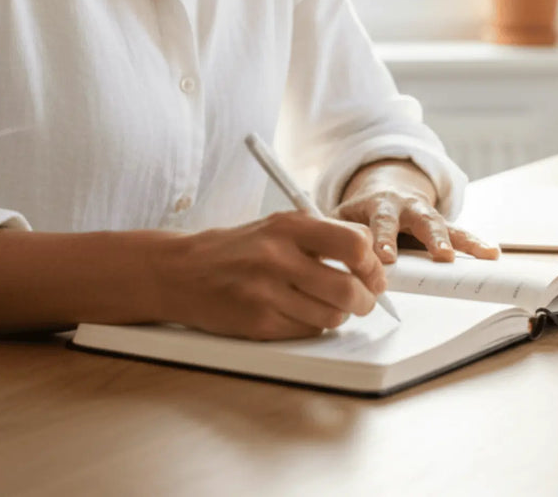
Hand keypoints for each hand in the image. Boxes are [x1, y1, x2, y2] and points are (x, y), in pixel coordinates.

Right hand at [148, 212, 387, 339]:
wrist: (182, 271)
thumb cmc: (238, 248)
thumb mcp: (279, 226)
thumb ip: (323, 235)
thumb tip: (370, 253)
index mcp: (289, 226)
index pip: (354, 245)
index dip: (373, 264)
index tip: (375, 273)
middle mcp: (278, 257)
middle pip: (348, 288)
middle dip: (366, 299)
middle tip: (365, 298)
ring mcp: (266, 292)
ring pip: (331, 316)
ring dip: (340, 315)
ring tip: (330, 305)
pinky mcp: (258, 323)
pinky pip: (307, 331)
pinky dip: (314, 326)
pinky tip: (303, 313)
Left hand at [335, 159, 500, 264]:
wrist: (382, 190)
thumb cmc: (360, 214)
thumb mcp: (343, 219)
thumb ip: (334, 236)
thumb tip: (319, 260)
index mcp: (379, 206)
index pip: (380, 222)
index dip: (383, 239)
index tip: (384, 257)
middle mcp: (407, 207)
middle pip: (421, 221)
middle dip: (432, 238)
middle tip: (442, 256)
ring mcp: (427, 215)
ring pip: (446, 226)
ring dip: (462, 242)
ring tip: (482, 254)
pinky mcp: (442, 225)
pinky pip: (461, 233)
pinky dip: (476, 243)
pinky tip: (491, 252)